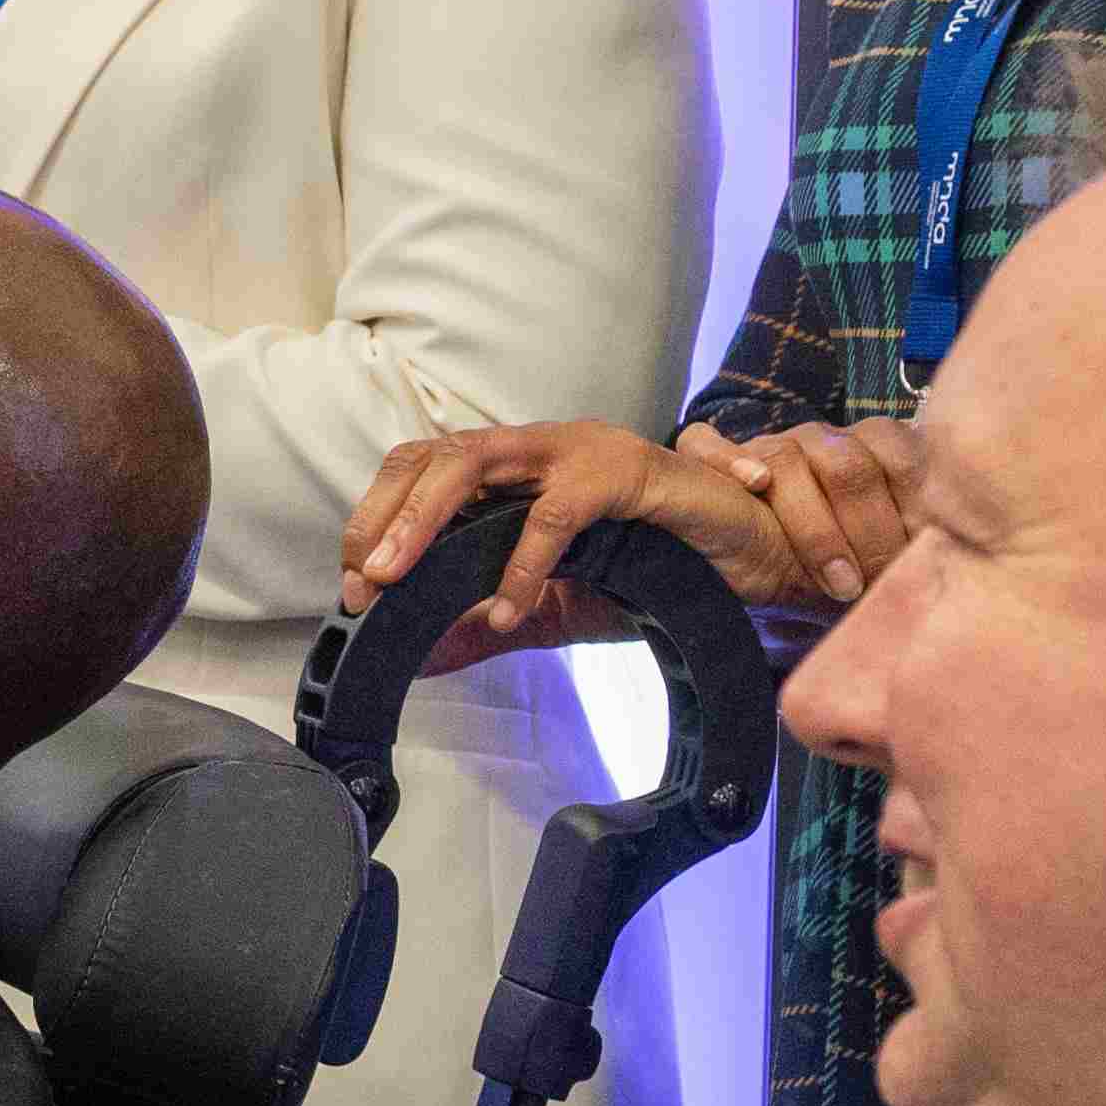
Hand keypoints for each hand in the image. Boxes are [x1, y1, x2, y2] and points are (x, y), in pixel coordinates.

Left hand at [340, 417, 889, 671]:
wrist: (752, 558)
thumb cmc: (657, 567)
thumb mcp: (556, 604)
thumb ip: (487, 623)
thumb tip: (421, 660)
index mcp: (514, 467)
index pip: (418, 468)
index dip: (374, 519)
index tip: (352, 584)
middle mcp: (537, 445)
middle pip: (431, 456)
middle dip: (382, 519)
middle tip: (362, 584)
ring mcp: (579, 449)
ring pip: (472, 461)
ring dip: (421, 522)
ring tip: (396, 580)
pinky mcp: (627, 470)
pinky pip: (555, 511)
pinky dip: (520, 563)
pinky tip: (505, 609)